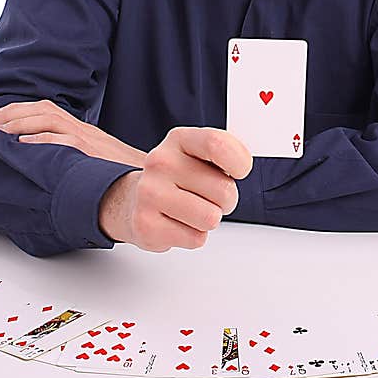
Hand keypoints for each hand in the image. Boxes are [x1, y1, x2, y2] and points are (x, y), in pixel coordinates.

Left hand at [0, 100, 147, 167]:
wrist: (150, 180)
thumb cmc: (123, 177)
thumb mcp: (96, 160)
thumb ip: (74, 156)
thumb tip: (44, 162)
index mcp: (82, 130)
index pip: (44, 109)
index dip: (15, 111)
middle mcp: (83, 129)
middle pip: (41, 110)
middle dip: (7, 115)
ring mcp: (88, 139)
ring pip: (47, 119)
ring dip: (16, 124)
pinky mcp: (91, 153)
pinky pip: (62, 141)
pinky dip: (39, 140)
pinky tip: (21, 145)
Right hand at [98, 127, 252, 252]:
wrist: (136, 199)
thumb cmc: (179, 177)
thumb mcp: (200, 153)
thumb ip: (225, 153)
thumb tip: (242, 166)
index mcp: (179, 139)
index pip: (217, 144)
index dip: (239, 162)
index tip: (239, 171)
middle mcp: (160, 162)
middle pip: (224, 190)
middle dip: (226, 200)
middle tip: (208, 196)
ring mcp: (150, 193)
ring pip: (211, 218)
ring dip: (210, 219)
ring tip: (194, 210)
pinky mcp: (146, 225)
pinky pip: (196, 238)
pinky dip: (193, 235)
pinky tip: (177, 223)